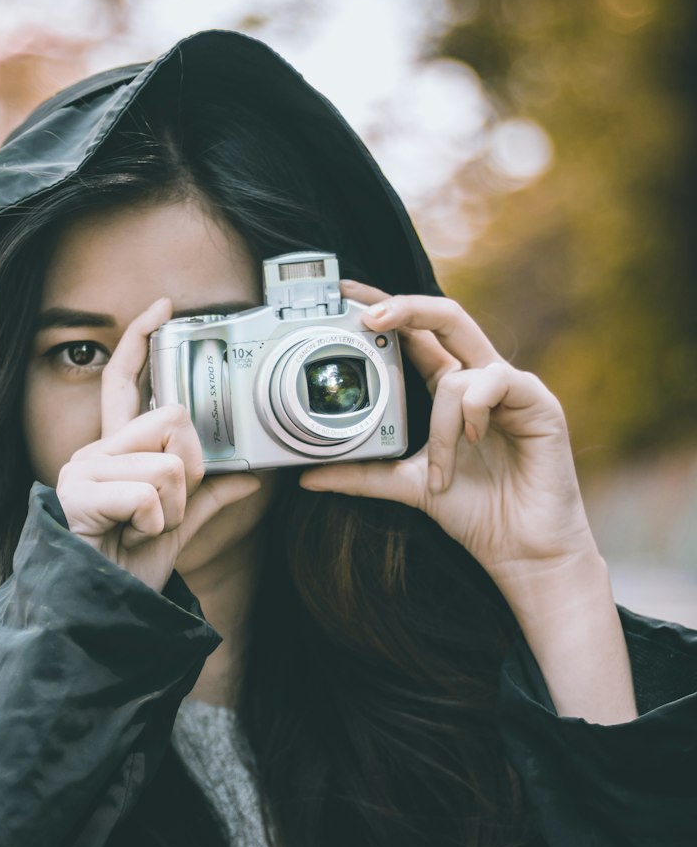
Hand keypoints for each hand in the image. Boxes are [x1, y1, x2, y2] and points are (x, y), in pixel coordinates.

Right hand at [55, 297, 261, 593]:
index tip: (163, 308)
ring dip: (171, 510)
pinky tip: (129, 538)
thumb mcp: (178, 532)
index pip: (126, 381)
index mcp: (116, 452)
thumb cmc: (127, 570)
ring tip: (143, 531)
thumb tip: (251, 478)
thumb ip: (207, 500)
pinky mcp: (78, 492)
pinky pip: (147, 494)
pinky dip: (152, 525)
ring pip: (167, 465)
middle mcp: (96, 450)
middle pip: (171, 419)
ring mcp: (83, 468)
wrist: (93, 611)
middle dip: (188, 471)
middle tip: (166, 510)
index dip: (142, 341)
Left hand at [297, 281, 600, 596]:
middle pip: (445, 318)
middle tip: (368, 317)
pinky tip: (474, 441)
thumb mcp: (407, 487)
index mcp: (451, 391)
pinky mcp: (539, 402)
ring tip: (441, 473)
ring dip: (440, 426)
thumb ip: (362, 476)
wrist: (521, 549)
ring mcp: (511, 389)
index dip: (386, 310)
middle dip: (406, 308)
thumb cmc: (476, 513)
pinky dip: (473, 412)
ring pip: (461, 374)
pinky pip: (495, 382)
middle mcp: (480, 381)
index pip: (417, 336)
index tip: (347, 297)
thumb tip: (307, 477)